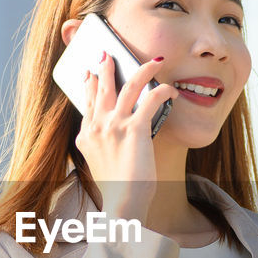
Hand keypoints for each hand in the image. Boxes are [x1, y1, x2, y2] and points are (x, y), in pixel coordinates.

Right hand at [74, 52, 177, 222]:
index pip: (87, 103)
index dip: (90, 87)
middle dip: (106, 69)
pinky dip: (162, 92)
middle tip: (108, 54)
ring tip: (154, 61)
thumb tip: (114, 132)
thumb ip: (102, 144)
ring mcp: (113, 126)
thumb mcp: (100, 163)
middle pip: (102, 88)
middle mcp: (96, 126)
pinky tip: (171, 90)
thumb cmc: (117, 188)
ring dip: (142, 70)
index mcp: (86, 135)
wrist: (122, 203)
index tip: (91, 75)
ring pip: (127, 86)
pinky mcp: (134, 129)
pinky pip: (150, 100)